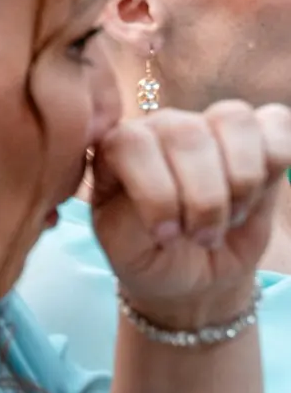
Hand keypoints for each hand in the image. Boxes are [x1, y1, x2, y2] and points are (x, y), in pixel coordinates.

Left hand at [90, 102, 290, 331]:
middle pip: (186, 133)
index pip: (133, 143)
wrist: (193, 272)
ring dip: (242, 180)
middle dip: (204, 198)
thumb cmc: (150, 256)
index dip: (156, 193)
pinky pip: (275, 123)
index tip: (166, 236)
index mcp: (117, 149)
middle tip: (203, 238)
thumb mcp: (125, 250)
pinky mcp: (256, 138)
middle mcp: (161, 128)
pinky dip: (276, 159)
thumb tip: (152, 196)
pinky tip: (259, 194)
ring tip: (232, 217)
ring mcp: (208, 127)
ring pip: (233, 119)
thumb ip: (127, 219)